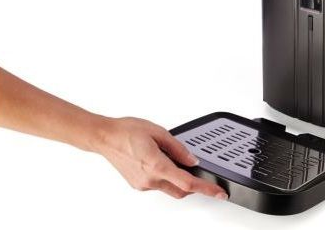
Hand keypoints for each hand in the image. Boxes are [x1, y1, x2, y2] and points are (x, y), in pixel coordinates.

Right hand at [95, 116, 227, 199]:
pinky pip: (158, 184)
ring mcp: (142, 184)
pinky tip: (160, 161)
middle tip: (201, 175)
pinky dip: (165, 176)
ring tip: (170, 157)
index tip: (219, 193)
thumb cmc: (127, 131)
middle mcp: (149, 179)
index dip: (207, 189)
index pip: (188, 183)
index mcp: (156, 165)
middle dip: (194, 185)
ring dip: (177, 179)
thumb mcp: (158, 132)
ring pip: (169, 188)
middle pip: (181, 190)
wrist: (105, 137)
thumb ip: (178, 148)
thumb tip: (192, 160)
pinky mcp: (138, 185)